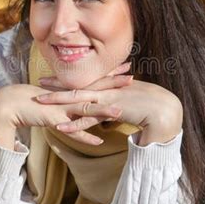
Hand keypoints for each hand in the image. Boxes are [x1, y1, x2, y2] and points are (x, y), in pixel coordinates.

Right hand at [0, 62, 134, 147]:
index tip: (126, 65)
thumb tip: (80, 101)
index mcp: (70, 91)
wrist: (11, 103)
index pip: (94, 80)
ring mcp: (62, 108)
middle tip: (131, 77)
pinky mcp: (54, 120)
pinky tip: (98, 142)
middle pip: (94, 89)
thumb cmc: (33, 102)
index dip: (110, 73)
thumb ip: (69, 100)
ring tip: (120, 112)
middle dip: (113, 84)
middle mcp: (68, 97)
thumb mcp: (55, 100)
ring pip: (85, 110)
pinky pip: (72, 130)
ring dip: (103, 111)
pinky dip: (85, 136)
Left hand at [36, 72, 182, 141]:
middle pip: (77, 85)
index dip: (70, 78)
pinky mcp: (110, 111)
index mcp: (110, 84)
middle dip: (58, 84)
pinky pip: (88, 118)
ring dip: (58, 101)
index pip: (86, 80)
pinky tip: (60, 127)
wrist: (163, 109)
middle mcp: (106, 88)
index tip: (55, 76)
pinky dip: (74, 124)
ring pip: (77, 100)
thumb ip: (119, 101)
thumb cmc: (150, 104)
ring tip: (41, 102)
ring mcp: (107, 99)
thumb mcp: (131, 99)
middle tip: (41, 82)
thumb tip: (112, 108)